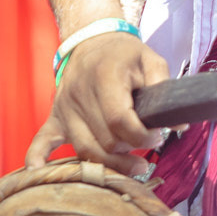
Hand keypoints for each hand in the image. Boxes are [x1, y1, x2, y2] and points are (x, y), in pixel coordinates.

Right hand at [24, 32, 167, 176]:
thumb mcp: (151, 60)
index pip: (119, 120)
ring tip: (132, 167)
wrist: (92, 42)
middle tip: (148, 150)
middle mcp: (80, 94)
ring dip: (108, 164)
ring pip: (83, 149)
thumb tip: (178, 122)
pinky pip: (41, 141)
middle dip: (129, 151)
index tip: (157, 137)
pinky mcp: (55, 117)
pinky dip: (38, 158)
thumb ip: (164, 89)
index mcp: (105, 77)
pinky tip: (37, 173)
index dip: (141, 136)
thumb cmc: (125, 55)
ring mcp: (64, 107)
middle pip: (102, 140)